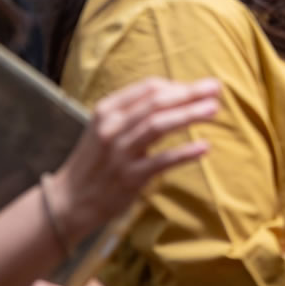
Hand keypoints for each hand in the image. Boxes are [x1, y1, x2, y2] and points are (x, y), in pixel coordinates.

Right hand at [50, 77, 220, 243]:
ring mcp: (120, 153)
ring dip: (189, 114)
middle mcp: (112, 128)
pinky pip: (161, 161)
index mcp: (107, 110)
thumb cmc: (96, 160)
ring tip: (214, 109)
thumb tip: (177, 94)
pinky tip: (204, 147)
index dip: (177, 85)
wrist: (69, 200)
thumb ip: (135, 111)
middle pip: (156, 103)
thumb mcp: (107, 127)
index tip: (199, 87)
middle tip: (216, 89)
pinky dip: (184, 152)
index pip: (147, 88)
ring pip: (159, 125)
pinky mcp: (129, 178)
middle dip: (189, 93)